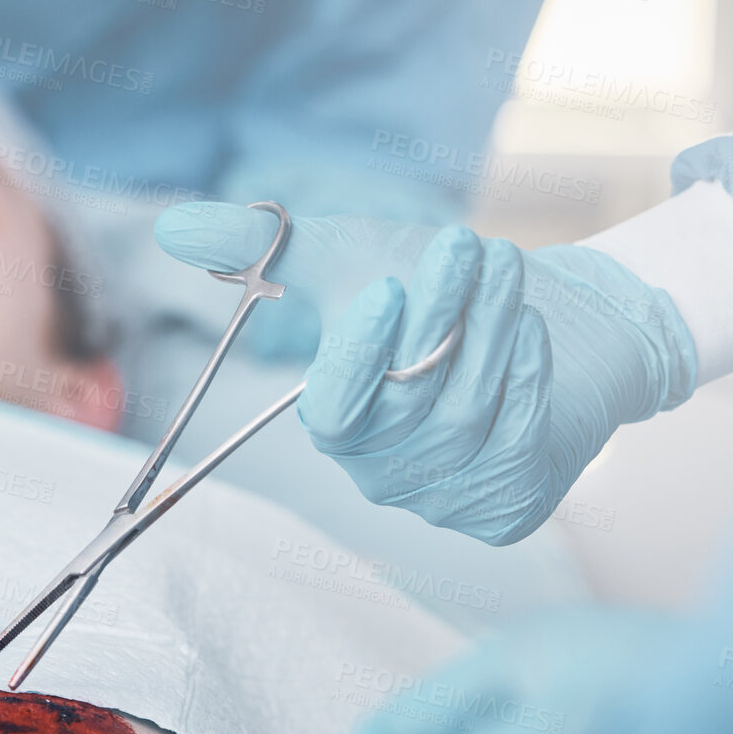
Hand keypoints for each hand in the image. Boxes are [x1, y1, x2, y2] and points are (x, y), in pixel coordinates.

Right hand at [155, 203, 697, 543]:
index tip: (387, 287)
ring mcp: (446, 497)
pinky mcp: (509, 508)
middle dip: (438, 317)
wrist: (557, 330)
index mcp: (336, 426)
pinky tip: (531, 327)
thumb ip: (262, 248)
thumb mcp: (349, 259)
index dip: (356, 358)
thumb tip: (175, 225)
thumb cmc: (438, 295)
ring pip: (465, 413)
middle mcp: (382, 475)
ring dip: (491, 330)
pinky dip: (528, 374)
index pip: (331, 416)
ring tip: (504, 262)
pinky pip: (519, 438)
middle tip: (465, 243)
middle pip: (406, 403)